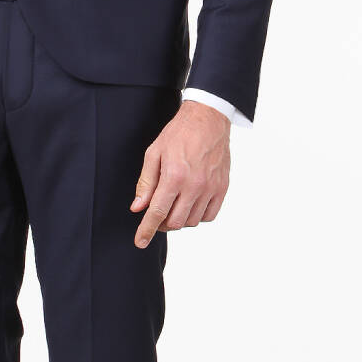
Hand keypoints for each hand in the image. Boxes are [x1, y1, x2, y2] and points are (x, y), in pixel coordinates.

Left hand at [130, 100, 230, 247]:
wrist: (208, 119)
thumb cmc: (179, 134)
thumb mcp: (154, 154)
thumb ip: (146, 183)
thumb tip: (138, 208)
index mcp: (174, 176)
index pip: (157, 213)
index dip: (146, 230)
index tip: (140, 242)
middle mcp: (194, 186)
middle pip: (175, 222)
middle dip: (161, 224)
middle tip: (156, 213)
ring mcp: (211, 188)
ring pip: (192, 221)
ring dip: (179, 219)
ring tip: (174, 204)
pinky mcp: (222, 188)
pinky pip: (209, 215)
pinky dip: (198, 215)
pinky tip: (190, 204)